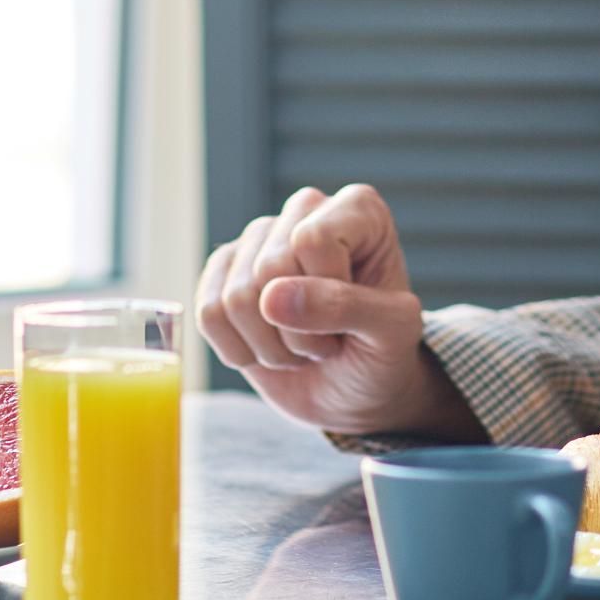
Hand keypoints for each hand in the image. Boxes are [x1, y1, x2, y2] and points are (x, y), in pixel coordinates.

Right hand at [197, 184, 480, 438]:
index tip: (354, 320)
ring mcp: (259, 239)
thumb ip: (346, 307)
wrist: (352, 390)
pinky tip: (268, 349)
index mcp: (358, 209)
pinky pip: (208, 315)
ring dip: (271, 347)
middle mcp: (305, 211)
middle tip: (327, 341)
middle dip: (299, 330)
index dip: (328, 297)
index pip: (312, 241)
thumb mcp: (391, 333)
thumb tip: (271, 298)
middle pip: (269, 268)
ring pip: (235, 297)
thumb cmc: (382, 353)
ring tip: (301, 347)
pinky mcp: (224, 272)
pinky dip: (239, 351)